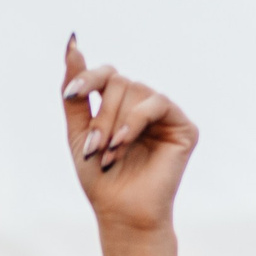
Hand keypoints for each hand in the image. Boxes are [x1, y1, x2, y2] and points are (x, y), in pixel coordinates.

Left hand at [60, 36, 196, 237]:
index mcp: (120, 105)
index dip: (88, 78)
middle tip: (94, 149)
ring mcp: (164, 114)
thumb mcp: (78, 132)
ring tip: (108, 155)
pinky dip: (134, 121)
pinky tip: (123, 143)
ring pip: (135, 91)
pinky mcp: (184, 126)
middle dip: (100, 116)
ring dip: (114, 124)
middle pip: (118, 83)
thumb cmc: (100, 178)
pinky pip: (156, 103)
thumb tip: (72, 43)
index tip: (71, 95)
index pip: (106, 75)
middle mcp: (143, 105)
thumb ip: (75, 93)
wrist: (121, 212)